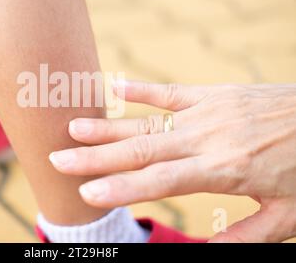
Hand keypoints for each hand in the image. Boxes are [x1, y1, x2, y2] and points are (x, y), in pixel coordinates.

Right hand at [49, 80, 295, 241]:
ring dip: (108, 126)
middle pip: (140, 150)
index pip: (159, 181)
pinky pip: (172, 91)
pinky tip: (116, 86)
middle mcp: (207, 139)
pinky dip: (142, 89)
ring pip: (148, 121)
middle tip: (58, 159)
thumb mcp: (287, 216)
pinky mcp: (214, 95)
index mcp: (223, 171)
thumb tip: (205, 250)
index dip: (120, 188)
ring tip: (73, 127)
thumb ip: (243, 236)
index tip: (86, 193)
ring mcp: (208, 112)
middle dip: (95, 157)